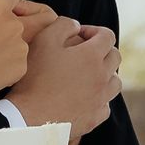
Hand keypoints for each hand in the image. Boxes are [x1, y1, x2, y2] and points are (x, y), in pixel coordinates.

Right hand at [12, 18, 120, 144]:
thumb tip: (76, 25)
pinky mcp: (95, 118)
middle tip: (83, 53)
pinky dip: (99, 99)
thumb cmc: (34, 77)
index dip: (94, 31)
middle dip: (102, 50)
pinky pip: (106, 105)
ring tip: (87, 76)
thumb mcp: (43, 40)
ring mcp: (100, 99)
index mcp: (92, 56)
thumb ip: (63, 25)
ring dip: (105, 75)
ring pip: (115, 82)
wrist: (28, 117)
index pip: (107, 35)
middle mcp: (102, 77)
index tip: (79, 35)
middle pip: (115, 57)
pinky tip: (85, 98)